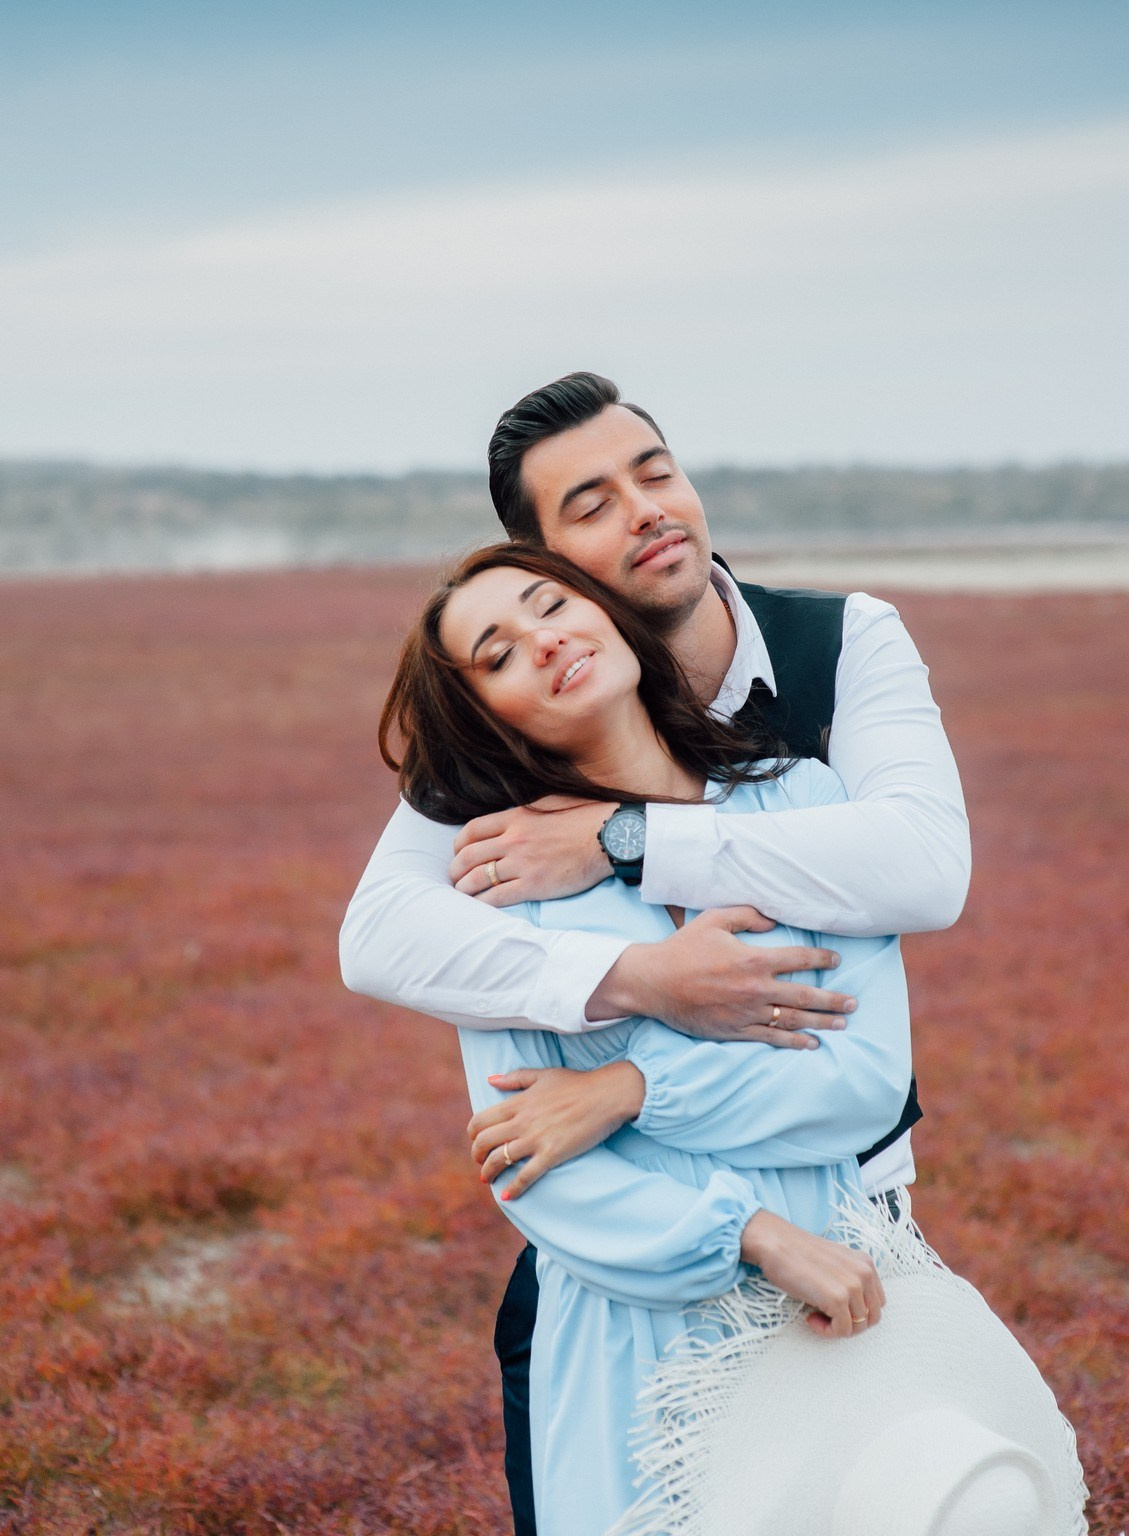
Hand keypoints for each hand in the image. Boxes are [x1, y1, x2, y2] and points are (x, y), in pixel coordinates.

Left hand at [449, 797, 611, 905]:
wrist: (609, 836)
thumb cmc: (585, 817)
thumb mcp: (549, 802)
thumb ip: (525, 811)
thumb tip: (512, 818)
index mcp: (515, 817)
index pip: (471, 830)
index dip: (458, 844)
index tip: (458, 853)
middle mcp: (513, 840)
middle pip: (467, 856)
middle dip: (455, 870)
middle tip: (455, 878)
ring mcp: (522, 863)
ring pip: (478, 878)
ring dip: (465, 889)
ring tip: (463, 894)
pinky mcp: (534, 885)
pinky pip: (498, 897)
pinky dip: (484, 903)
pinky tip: (480, 907)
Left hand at [467, 1062, 645, 1198]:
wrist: (606, 1095)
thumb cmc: (577, 1083)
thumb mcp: (543, 1075)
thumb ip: (515, 1078)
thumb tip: (490, 1079)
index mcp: (518, 1103)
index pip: (481, 1120)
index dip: (473, 1134)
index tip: (476, 1140)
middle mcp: (522, 1121)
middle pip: (484, 1142)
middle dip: (477, 1155)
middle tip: (480, 1162)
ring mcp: (536, 1139)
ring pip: (500, 1160)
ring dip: (488, 1173)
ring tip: (487, 1179)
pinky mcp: (552, 1154)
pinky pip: (526, 1176)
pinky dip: (513, 1188)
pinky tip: (507, 1196)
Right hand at [586, 906, 855, 1045]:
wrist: (654, 982)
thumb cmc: (683, 948)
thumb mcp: (714, 919)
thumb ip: (747, 916)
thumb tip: (773, 920)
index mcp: (754, 959)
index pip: (799, 959)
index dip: (822, 958)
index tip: (836, 959)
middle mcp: (756, 988)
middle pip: (805, 995)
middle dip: (833, 999)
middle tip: (853, 1003)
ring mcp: (747, 1012)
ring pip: (793, 1019)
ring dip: (821, 1022)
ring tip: (841, 1024)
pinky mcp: (735, 1030)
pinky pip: (771, 1037)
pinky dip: (793, 1041)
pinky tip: (811, 1043)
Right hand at [739, 1209, 884, 1337]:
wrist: (775, 1243)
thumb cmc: (798, 1253)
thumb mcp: (835, 1262)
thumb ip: (850, 1280)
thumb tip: (852, 1309)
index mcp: (865, 1263)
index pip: (878, 1302)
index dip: (858, 1312)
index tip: (838, 1309)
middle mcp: (864, 1274)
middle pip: (872, 1318)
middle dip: (851, 1323)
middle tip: (828, 1317)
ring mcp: (852, 1287)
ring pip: (858, 1327)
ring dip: (836, 1328)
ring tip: (815, 1315)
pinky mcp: (837, 1299)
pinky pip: (842, 1331)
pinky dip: (826, 1331)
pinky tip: (811, 1318)